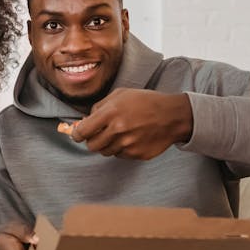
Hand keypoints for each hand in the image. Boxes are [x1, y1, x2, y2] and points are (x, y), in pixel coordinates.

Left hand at [72, 88, 192, 159]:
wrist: (172, 116)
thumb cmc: (146, 102)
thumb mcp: (121, 94)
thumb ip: (100, 106)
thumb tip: (85, 119)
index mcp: (111, 113)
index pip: (82, 131)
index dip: (77, 134)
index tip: (78, 134)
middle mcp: (118, 130)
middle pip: (91, 146)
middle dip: (92, 140)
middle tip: (98, 134)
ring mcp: (127, 144)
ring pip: (105, 152)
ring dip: (107, 144)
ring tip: (118, 133)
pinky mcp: (136, 154)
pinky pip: (119, 155)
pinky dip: (121, 149)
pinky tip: (130, 138)